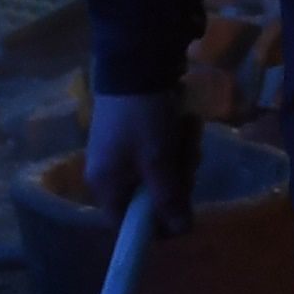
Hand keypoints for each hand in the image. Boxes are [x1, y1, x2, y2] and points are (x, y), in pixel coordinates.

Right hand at [83, 88, 200, 233]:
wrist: (136, 63)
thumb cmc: (143, 118)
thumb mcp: (159, 161)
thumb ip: (169, 199)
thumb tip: (181, 231)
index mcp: (105, 186)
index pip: (128, 225)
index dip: (157, 224)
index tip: (183, 210)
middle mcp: (109, 175)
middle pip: (150, 199)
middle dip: (177, 180)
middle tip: (187, 157)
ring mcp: (123, 154)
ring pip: (162, 175)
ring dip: (182, 157)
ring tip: (187, 130)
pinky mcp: (136, 136)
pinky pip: (162, 153)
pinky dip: (177, 141)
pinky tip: (185, 122)